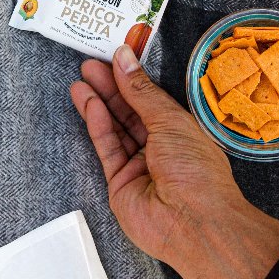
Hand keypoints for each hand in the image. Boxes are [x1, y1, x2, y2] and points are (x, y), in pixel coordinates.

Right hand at [69, 45, 278, 278]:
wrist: (193, 222)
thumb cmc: (197, 171)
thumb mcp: (169, 120)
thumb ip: (141, 90)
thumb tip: (124, 59)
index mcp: (182, 131)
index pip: (152, 99)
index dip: (132, 78)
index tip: (114, 57)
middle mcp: (161, 147)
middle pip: (130, 112)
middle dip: (110, 87)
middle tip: (90, 64)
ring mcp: (139, 166)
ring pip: (114, 129)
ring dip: (98, 104)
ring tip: (81, 81)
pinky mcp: (120, 183)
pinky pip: (107, 148)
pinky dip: (97, 125)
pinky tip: (89, 104)